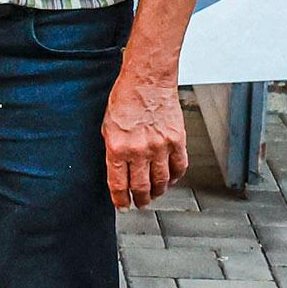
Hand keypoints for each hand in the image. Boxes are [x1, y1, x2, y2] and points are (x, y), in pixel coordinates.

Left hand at [102, 66, 184, 208]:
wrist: (147, 81)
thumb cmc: (125, 100)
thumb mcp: (107, 127)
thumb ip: (113, 151)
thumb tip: (118, 172)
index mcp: (117, 148)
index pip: (119, 184)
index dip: (121, 200)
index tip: (123, 206)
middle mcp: (139, 150)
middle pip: (141, 187)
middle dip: (140, 200)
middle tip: (140, 203)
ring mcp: (160, 146)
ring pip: (161, 181)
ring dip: (158, 192)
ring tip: (154, 194)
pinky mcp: (177, 140)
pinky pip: (179, 167)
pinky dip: (175, 178)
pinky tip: (170, 180)